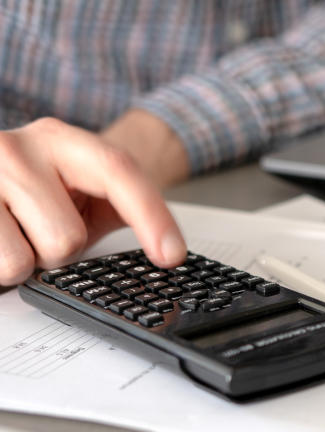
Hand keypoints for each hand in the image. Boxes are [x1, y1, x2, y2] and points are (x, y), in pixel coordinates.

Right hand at [0, 117, 185, 285]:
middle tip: (42, 229)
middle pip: (65, 240)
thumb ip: (128, 209)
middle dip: (60, 252)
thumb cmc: (49, 187)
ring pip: (22, 261)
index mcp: (61, 140)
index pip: (118, 173)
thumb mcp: (91, 189)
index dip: (151, 217)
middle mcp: (15, 149)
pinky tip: (0, 237)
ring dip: (23, 261)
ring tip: (16, 233)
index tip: (172, 255)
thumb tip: (169, 254)